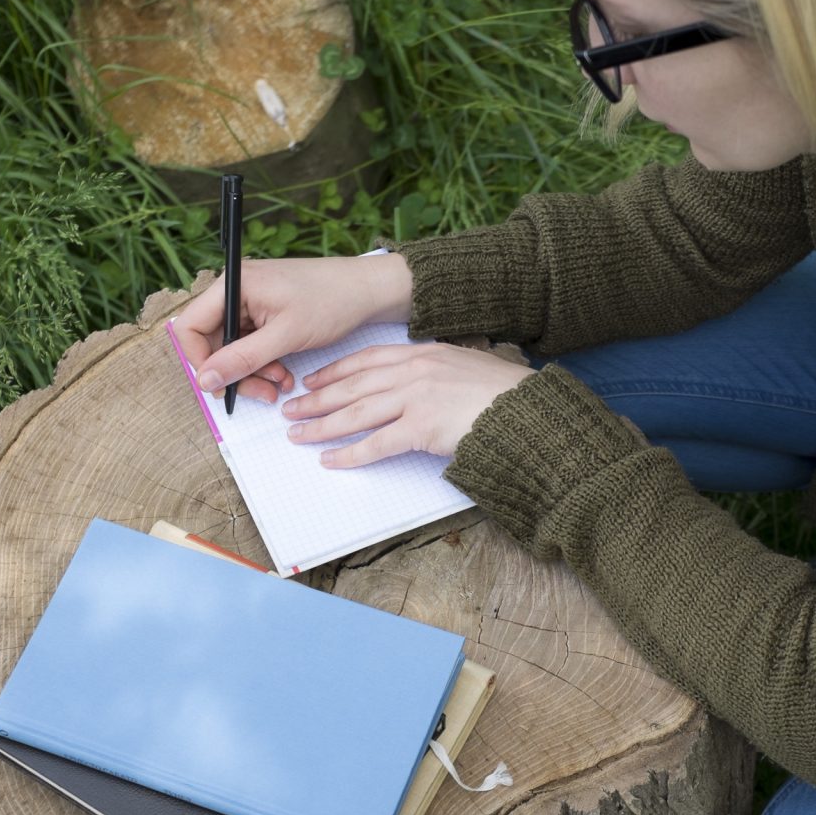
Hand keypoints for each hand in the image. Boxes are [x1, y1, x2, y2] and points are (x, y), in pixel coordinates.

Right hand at [178, 251, 413, 402]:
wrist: (368, 290)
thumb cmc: (332, 302)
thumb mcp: (285, 336)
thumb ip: (242, 359)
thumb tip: (204, 381)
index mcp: (233, 285)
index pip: (190, 327)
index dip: (200, 361)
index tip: (222, 386)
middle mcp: (235, 291)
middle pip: (212, 342)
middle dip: (236, 372)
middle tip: (263, 393)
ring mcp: (250, 303)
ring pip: (233, 349)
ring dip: (253, 372)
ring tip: (281, 383)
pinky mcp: (265, 313)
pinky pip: (251, 346)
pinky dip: (265, 364)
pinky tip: (285, 374)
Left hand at [281, 342, 536, 467]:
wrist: (525, 411)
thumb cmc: (501, 393)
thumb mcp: (465, 365)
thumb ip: (436, 369)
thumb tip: (417, 382)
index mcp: (422, 353)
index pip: (366, 359)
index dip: (334, 371)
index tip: (312, 380)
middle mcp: (413, 372)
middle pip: (352, 386)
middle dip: (316, 399)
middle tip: (291, 410)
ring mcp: (415, 399)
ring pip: (356, 414)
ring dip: (322, 426)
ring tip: (298, 436)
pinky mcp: (421, 429)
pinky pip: (376, 444)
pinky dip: (349, 454)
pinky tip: (330, 461)